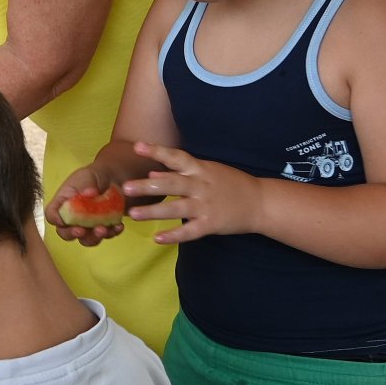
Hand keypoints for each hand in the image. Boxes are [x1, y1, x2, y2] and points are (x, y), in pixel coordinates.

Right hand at [45, 166, 126, 246]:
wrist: (112, 180)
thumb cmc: (92, 177)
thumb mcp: (86, 177)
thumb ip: (85, 185)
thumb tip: (88, 193)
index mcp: (62, 205)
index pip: (52, 216)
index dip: (56, 220)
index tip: (64, 221)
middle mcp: (71, 219)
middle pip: (65, 233)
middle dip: (73, 234)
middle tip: (83, 231)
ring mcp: (87, 227)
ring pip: (86, 240)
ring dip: (94, 237)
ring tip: (103, 229)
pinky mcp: (102, 229)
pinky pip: (106, 236)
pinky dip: (112, 233)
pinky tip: (119, 226)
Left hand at [129, 142, 265, 243]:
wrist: (260, 202)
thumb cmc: (230, 184)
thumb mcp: (209, 170)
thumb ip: (183, 171)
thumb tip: (153, 172)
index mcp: (201, 169)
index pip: (176, 157)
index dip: (157, 151)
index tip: (136, 147)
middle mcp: (202, 186)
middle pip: (172, 184)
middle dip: (147, 186)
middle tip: (125, 187)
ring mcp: (206, 206)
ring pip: (177, 208)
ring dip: (154, 211)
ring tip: (133, 213)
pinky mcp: (211, 224)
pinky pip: (190, 231)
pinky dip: (174, 235)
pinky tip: (157, 238)